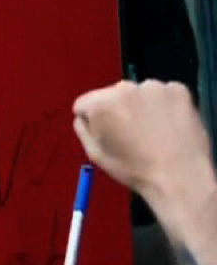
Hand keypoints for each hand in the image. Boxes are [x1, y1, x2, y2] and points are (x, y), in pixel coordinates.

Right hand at [74, 80, 216, 213]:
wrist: (181, 178)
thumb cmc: (135, 170)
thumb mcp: (96, 155)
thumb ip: (83, 130)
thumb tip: (83, 117)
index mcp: (100, 104)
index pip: (84, 103)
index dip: (92, 120)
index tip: (108, 135)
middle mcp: (125, 88)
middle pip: (112, 95)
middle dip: (118, 110)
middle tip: (132, 134)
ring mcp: (154, 87)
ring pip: (139, 93)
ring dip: (141, 106)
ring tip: (153, 131)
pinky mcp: (179, 90)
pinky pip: (164, 94)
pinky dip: (164, 105)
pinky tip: (170, 124)